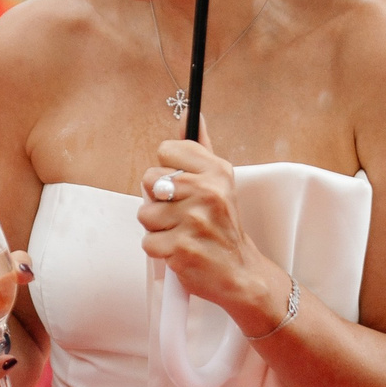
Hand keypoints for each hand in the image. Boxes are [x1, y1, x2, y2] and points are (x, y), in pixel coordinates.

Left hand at [139, 141, 286, 329]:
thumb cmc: (224, 226)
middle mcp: (207, 192)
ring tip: (182, 233)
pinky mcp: (180, 248)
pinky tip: (180, 250)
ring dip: (158, 228)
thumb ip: (199, 148)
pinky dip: (160, 251)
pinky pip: (147, 243)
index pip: (165, 151)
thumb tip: (189, 114)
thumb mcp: (219, 181)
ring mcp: (193, 221)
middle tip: (182, 214)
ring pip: (145, 214)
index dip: (168, 170)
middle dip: (159, 201)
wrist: (240, 272)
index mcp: (216, 171)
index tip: (181, 185)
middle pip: (149, 181)